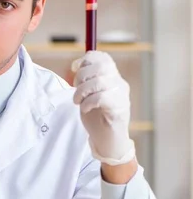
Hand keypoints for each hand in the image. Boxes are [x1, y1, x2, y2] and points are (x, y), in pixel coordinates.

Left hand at [72, 51, 134, 165]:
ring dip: (82, 91)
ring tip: (77, 101)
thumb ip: (86, 79)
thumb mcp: (88, 94)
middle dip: (82, 76)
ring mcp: (122, 96)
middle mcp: (120, 84)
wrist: (107, 140)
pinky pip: (101, 98)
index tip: (75, 69)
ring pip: (100, 81)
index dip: (87, 60)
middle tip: (76, 90)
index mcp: (113, 78)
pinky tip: (85, 109)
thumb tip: (76, 65)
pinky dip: (88, 102)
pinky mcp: (119, 109)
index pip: (103, 58)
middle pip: (100, 66)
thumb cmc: (96, 117)